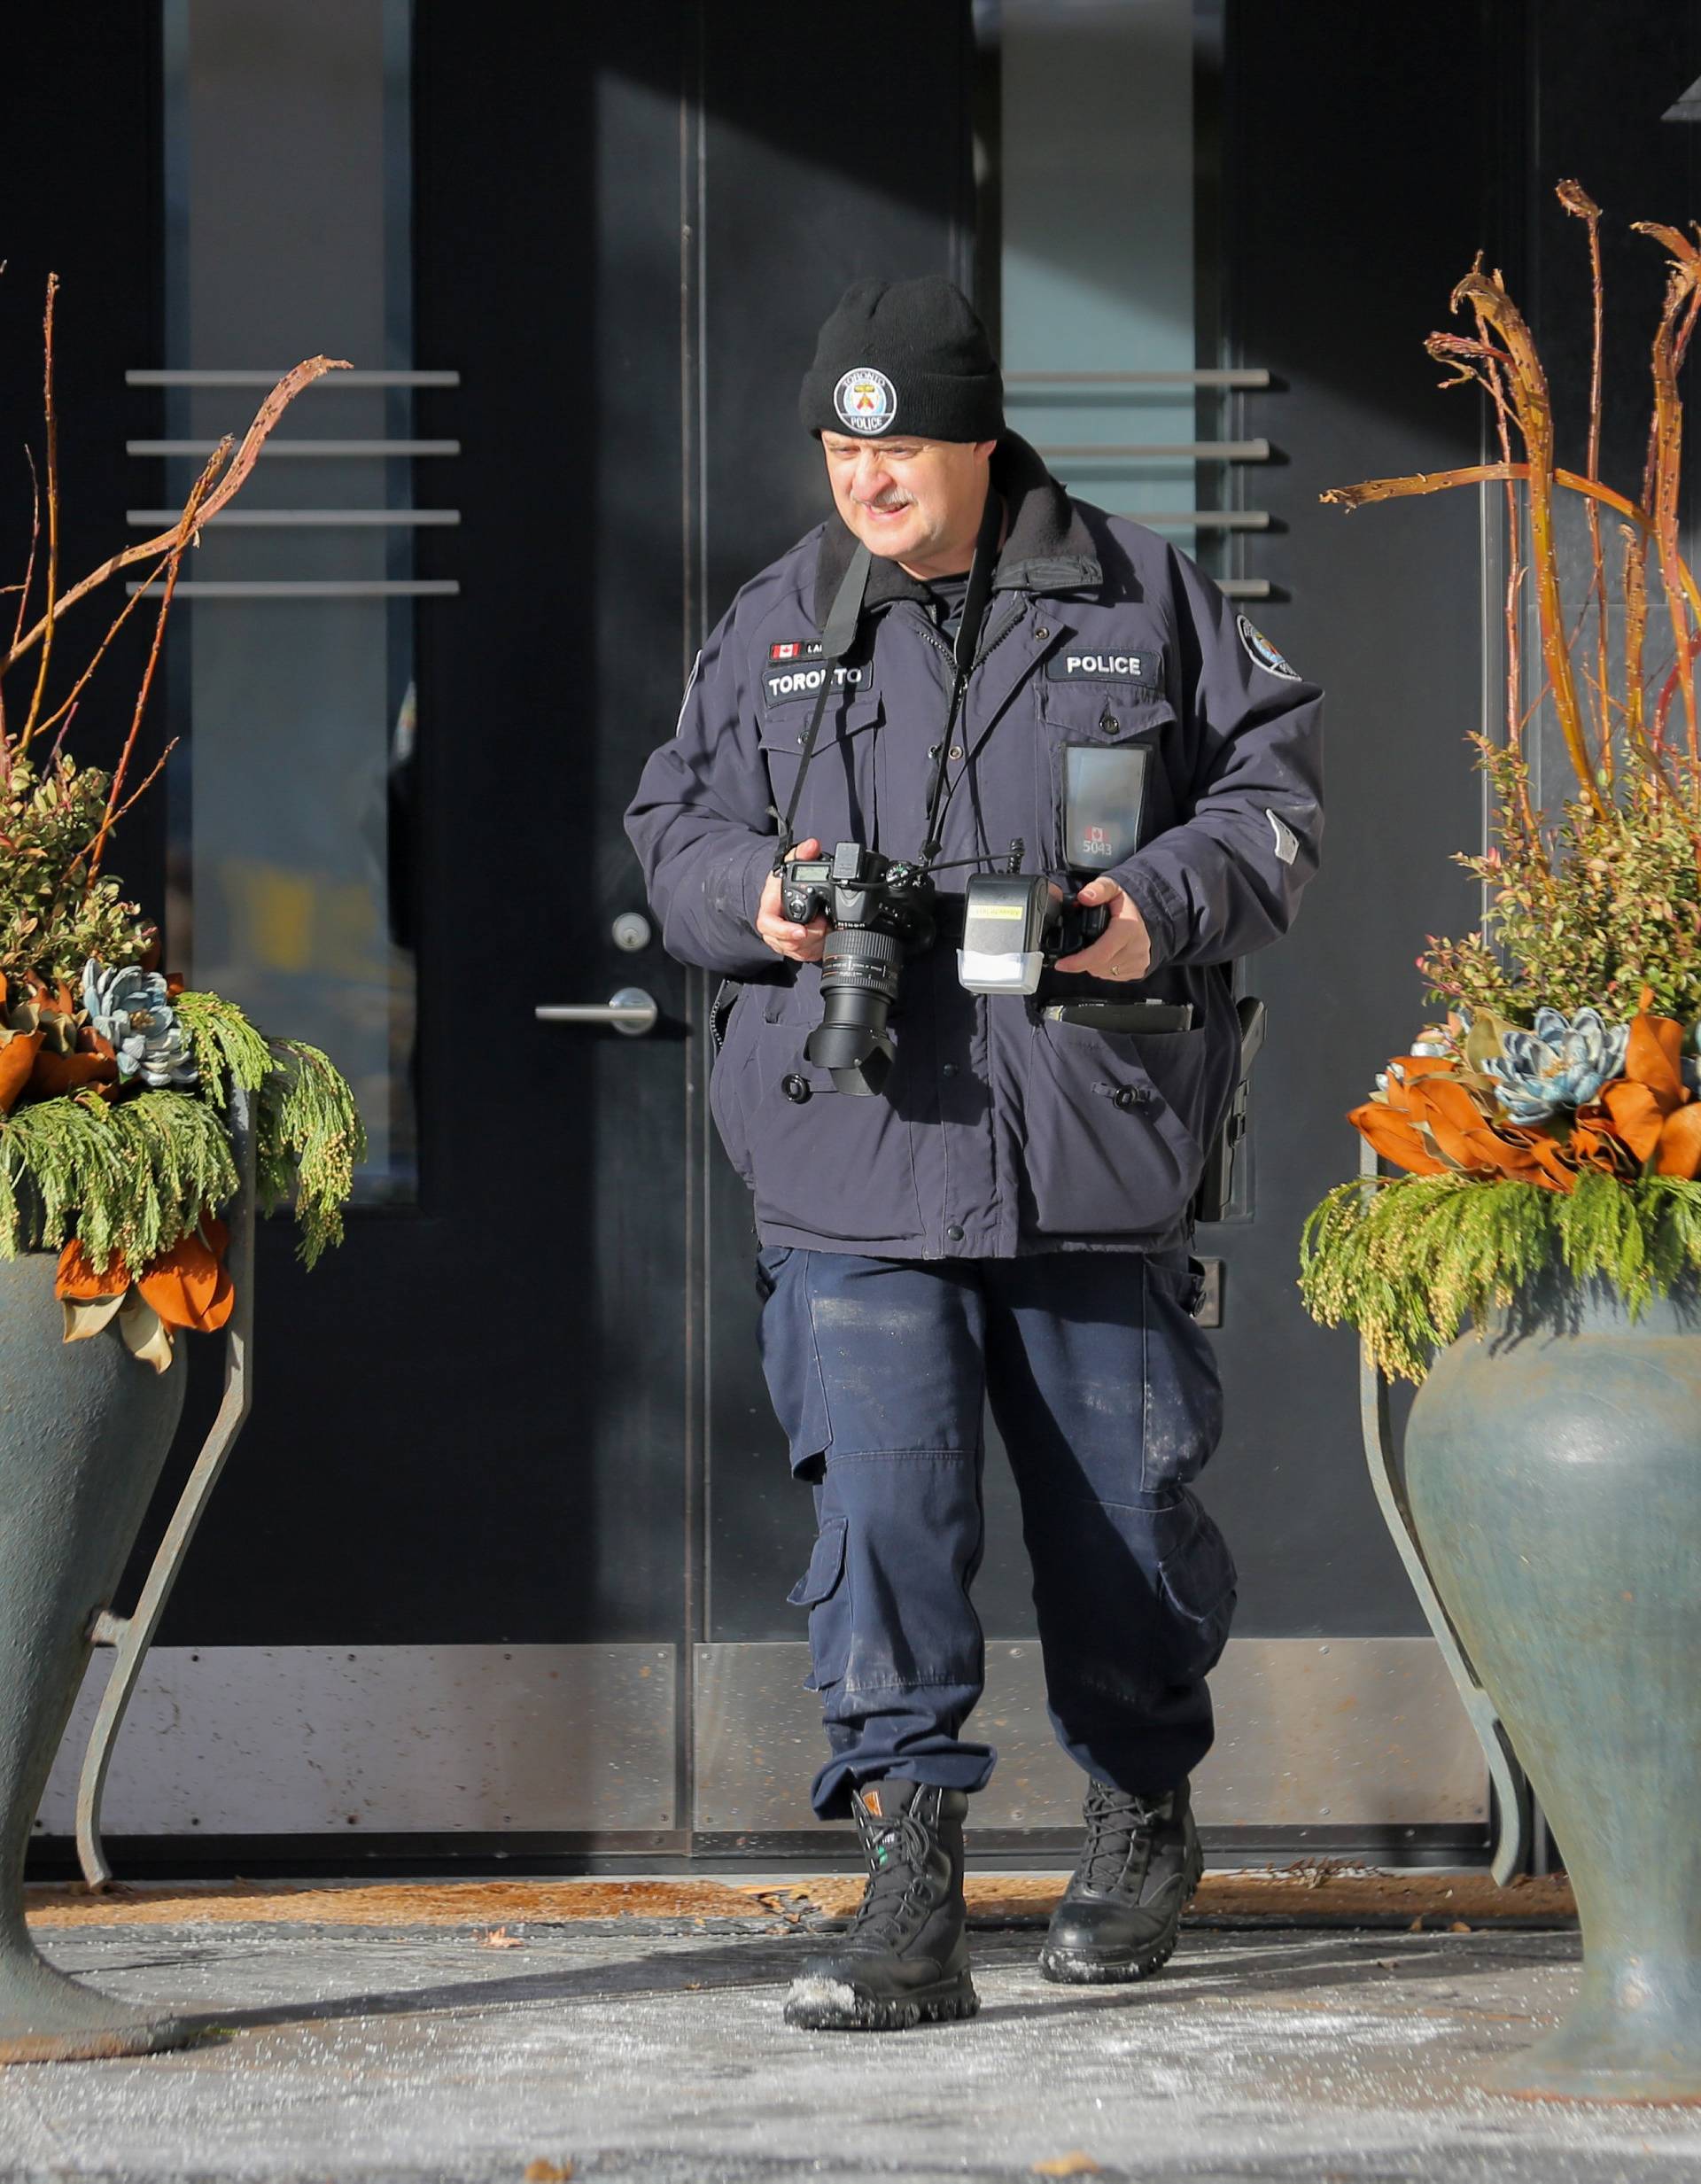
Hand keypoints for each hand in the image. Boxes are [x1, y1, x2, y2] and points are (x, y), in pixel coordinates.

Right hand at [757, 838, 829, 962]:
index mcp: (769, 910)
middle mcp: (774, 929)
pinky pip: (807, 956)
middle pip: (790, 942)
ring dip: (817, 941)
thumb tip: (812, 845)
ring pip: (800, 951)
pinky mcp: (796, 950)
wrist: (782, 897)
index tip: (801, 932)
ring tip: (826, 926)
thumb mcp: (791, 865)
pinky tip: (826, 936)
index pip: (769, 925)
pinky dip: (819, 948)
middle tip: (825, 923)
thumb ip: (802, 854)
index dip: (784, 931)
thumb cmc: (783, 884)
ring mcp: (784, 941)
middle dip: (811, 935)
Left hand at [1053, 873, 1152, 980]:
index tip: (1061, 964)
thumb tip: (1084, 896)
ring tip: (1095, 944)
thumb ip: (1097, 890)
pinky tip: (1106, 953)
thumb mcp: (1111, 887)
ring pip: (1103, 972)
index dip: (1078, 962)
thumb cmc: (1124, 903)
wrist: (1147, 914)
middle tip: (1082, 941)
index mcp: (1128, 927)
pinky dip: (1103, 967)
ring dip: (1093, 963)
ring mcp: (1139, 961)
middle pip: (1098, 965)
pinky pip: (1112, 975)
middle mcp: (1136, 947)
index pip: (1101, 953)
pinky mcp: (1139, 970)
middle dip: (1083, 958)